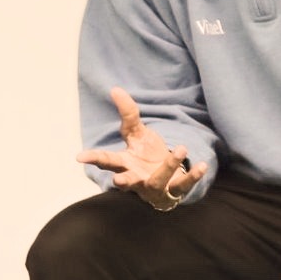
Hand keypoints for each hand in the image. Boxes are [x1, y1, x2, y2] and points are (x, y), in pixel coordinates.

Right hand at [75, 87, 204, 211]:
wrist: (165, 183)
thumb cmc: (146, 157)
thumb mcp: (137, 134)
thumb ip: (128, 113)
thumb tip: (115, 89)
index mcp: (124, 164)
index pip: (106, 161)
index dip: (93, 158)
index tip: (79, 157)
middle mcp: (136, 178)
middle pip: (126, 180)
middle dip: (123, 181)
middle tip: (118, 179)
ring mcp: (155, 187)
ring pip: (158, 180)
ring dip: (168, 166)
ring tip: (180, 148)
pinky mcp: (174, 191)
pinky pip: (184, 185)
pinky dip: (192, 175)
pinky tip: (201, 165)